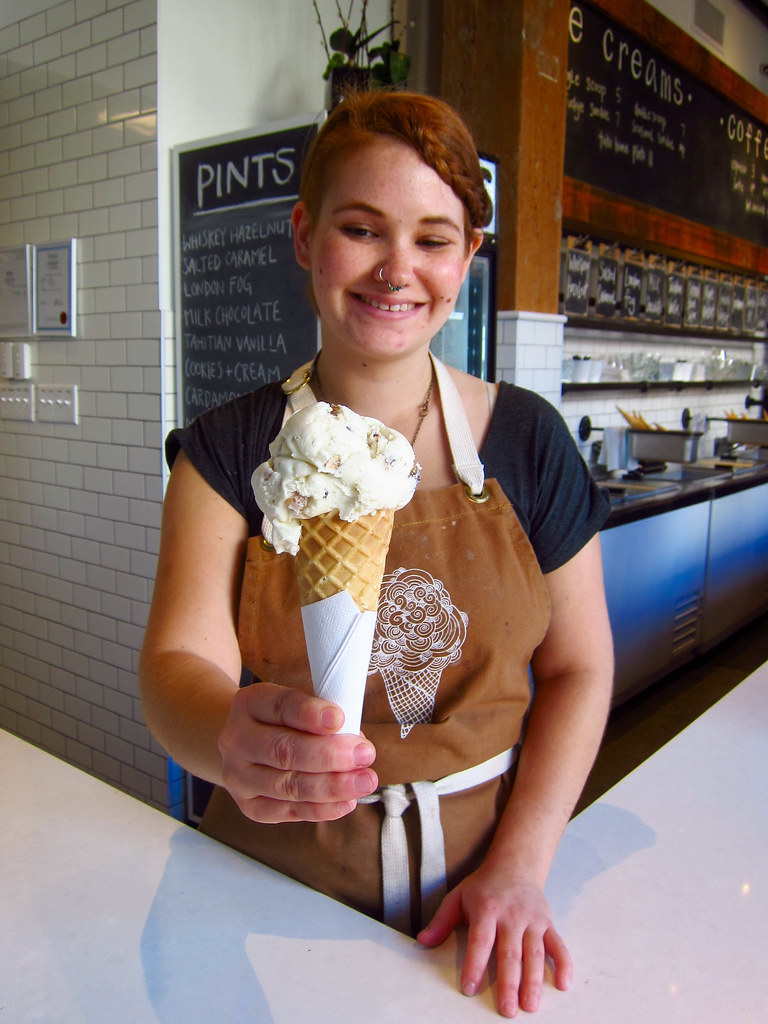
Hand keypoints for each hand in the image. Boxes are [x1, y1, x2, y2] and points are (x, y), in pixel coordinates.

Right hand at [218, 681, 377, 822]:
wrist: (246, 743)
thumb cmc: (283, 721)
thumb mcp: (296, 703)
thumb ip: (321, 716)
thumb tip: (355, 740)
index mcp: (249, 704)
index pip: (279, 706)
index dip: (309, 713)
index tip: (340, 719)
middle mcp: (236, 740)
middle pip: (283, 750)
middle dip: (329, 755)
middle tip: (365, 754)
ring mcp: (238, 776)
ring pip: (287, 785)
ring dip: (332, 786)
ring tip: (364, 781)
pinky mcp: (249, 805)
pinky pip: (287, 811)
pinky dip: (320, 809)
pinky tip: (346, 802)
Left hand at [417, 865, 571, 1017]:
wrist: (515, 865)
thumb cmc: (483, 886)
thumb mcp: (458, 897)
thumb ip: (441, 921)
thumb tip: (422, 942)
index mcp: (486, 909)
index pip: (480, 940)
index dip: (474, 965)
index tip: (469, 989)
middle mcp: (511, 916)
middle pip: (510, 953)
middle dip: (509, 983)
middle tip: (507, 1010)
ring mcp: (532, 920)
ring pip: (535, 953)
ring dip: (534, 981)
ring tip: (530, 1006)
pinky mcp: (548, 923)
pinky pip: (559, 945)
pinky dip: (564, 964)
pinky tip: (564, 984)